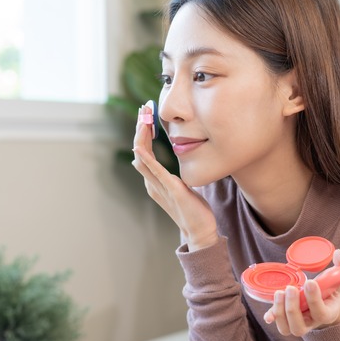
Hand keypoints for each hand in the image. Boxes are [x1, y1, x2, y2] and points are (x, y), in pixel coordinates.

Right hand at [132, 103, 218, 250]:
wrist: (200, 231)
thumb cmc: (193, 209)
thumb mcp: (182, 187)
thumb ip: (174, 176)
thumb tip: (175, 165)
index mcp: (154, 181)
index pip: (143, 152)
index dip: (143, 132)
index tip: (146, 114)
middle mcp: (152, 183)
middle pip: (139, 151)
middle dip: (140, 129)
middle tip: (143, 109)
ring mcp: (159, 187)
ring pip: (142, 158)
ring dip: (141, 137)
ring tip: (143, 119)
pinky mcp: (171, 190)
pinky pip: (155, 172)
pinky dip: (146, 158)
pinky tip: (141, 147)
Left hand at [263, 249, 339, 335]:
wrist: (326, 305)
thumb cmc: (332, 290)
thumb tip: (338, 253)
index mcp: (327, 314)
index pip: (320, 312)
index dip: (314, 298)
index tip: (310, 281)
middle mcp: (311, 323)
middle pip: (300, 326)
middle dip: (293, 307)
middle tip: (291, 288)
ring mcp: (298, 323)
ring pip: (287, 328)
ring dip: (280, 311)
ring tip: (279, 293)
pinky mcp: (287, 320)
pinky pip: (279, 323)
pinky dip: (272, 317)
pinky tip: (268, 314)